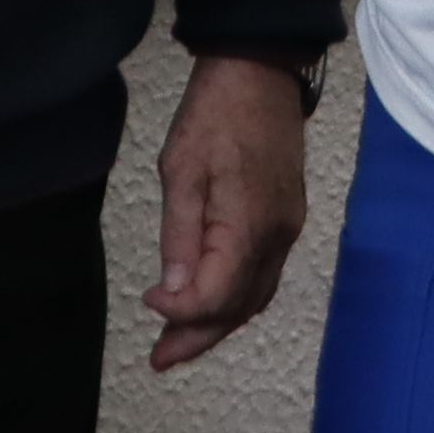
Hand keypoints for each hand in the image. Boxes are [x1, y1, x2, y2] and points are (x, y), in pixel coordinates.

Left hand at [145, 56, 313, 371]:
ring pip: (254, 296)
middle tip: (159, 360)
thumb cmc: (215, 113)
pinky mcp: (286, 219)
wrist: (259, 72)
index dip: (181, 313)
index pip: (216, 295)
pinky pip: (262, 275)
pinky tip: (211, 303)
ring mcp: (286, 229)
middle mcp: (276, 237)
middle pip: (239, 308)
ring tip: (178, 344)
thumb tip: (174, 295)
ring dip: (217, 324)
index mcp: (249, 226)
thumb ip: (180, 237)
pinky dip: (235, 299)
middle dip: (199, 338)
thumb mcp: (181, 171)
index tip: (147, 302)